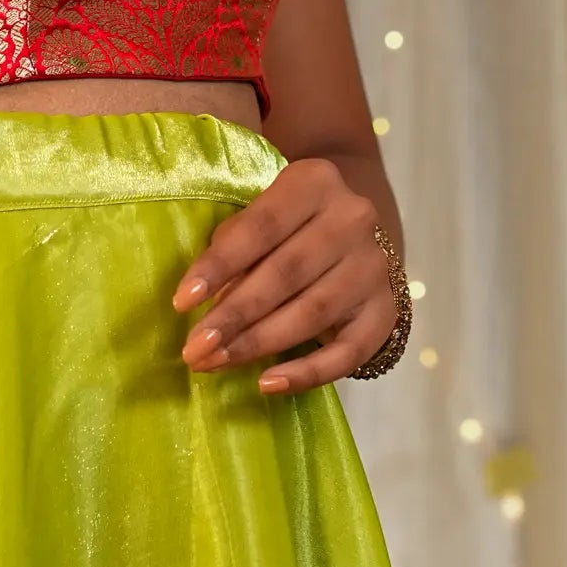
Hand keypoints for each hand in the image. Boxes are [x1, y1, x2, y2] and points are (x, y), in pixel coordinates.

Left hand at [171, 156, 397, 393]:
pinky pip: (347, 353)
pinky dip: (306, 372)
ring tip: (217, 363)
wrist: (356, 228)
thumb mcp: (264, 213)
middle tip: (195, 348)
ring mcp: (373, 267)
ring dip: (258, 344)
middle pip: (285, 274)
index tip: (182, 302)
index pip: (260, 227)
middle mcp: (352, 220)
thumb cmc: (291, 221)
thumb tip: (202, 299)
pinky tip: (268, 383)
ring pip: (312, 314)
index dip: (219, 266)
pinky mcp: (385, 311)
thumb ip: (235, 245)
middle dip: (234, 315)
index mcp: (315, 183)